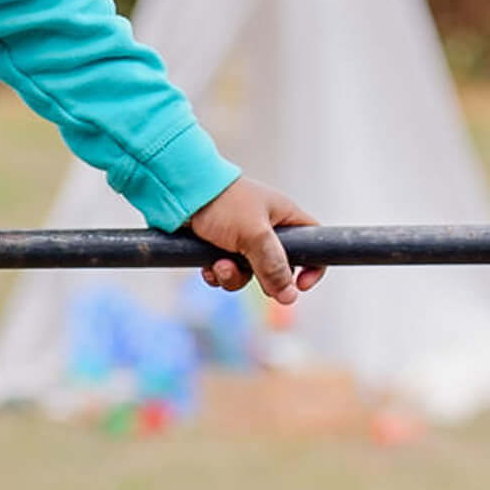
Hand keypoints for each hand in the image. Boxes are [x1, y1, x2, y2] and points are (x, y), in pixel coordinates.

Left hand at [183, 178, 322, 305]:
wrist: (175, 192)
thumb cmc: (222, 203)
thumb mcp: (254, 234)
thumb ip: (274, 265)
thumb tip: (290, 297)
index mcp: (283, 217)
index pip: (313, 243)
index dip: (312, 266)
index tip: (301, 286)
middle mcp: (264, 228)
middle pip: (277, 266)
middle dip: (261, 277)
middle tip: (249, 272)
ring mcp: (239, 238)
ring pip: (247, 273)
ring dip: (233, 276)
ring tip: (219, 265)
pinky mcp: (215, 245)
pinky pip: (224, 271)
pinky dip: (217, 273)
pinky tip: (207, 267)